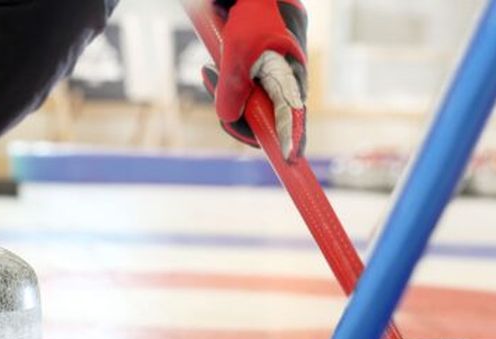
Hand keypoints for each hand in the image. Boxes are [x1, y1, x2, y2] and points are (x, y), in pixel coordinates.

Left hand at [204, 0, 307, 160]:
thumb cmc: (249, 13)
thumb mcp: (238, 51)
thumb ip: (234, 86)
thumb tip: (230, 117)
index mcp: (292, 73)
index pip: (295, 116)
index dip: (291, 139)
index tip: (290, 158)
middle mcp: (286, 75)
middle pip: (268, 115)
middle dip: (240, 118)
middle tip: (220, 105)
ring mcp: (272, 73)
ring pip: (251, 103)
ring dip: (227, 97)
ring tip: (211, 73)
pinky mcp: (256, 68)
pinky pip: (241, 89)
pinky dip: (224, 85)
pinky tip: (211, 71)